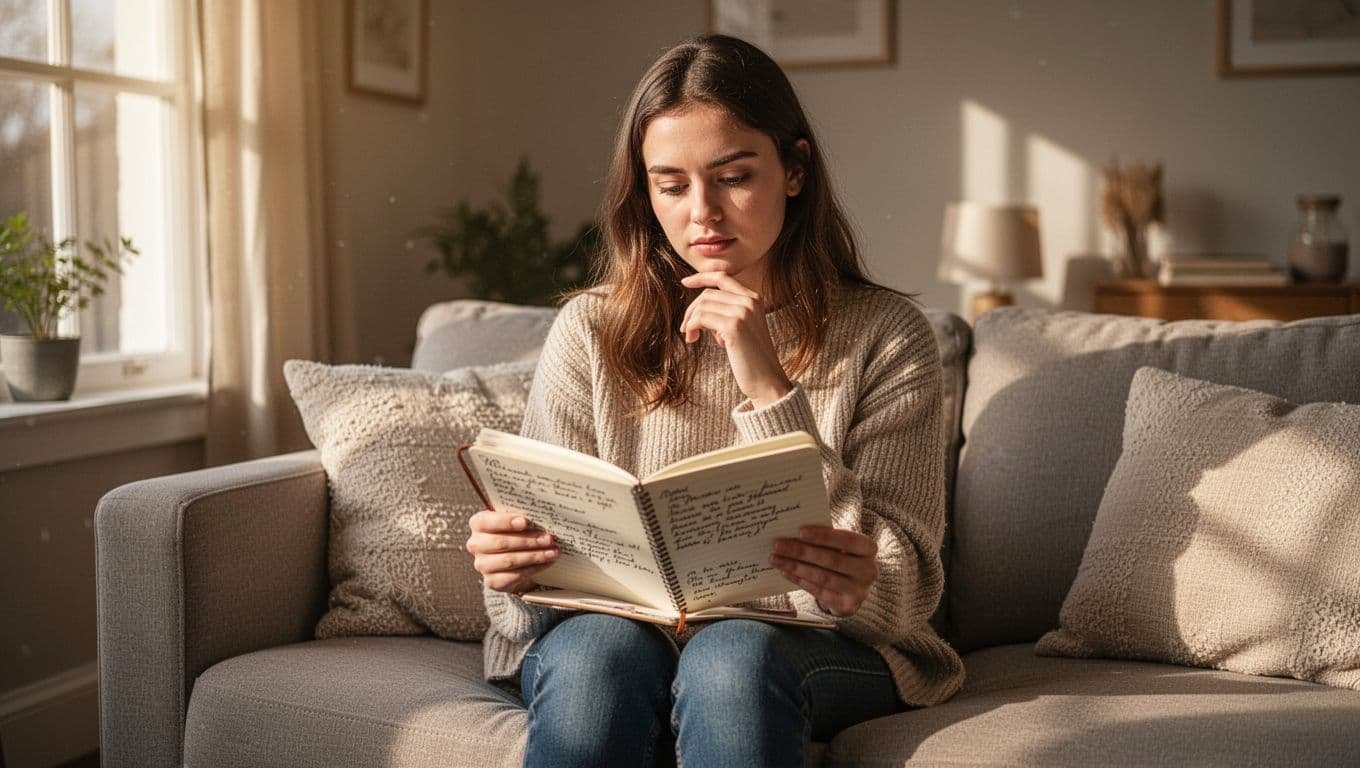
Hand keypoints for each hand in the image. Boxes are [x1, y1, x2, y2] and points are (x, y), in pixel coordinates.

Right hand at [466, 510, 558, 593]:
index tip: (525, 522)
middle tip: (548, 539)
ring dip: (534, 556)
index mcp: (478, 523)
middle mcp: (476, 544)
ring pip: (509, 560)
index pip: (486, 521)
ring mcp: (482, 564)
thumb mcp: (516, 522)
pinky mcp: (492, 581)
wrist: (514, 560)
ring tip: (553, 552)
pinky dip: (534, 569)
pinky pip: (514, 576)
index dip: (505, 521)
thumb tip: (543, 516)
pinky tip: (547, 563)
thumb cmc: (516, 533)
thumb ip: (522, 518)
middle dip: (527, 541)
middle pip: (500, 542)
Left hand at [679, 271, 791, 407]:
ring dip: (690, 321)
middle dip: (691, 310)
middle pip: (708, 293)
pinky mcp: (734, 326)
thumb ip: (728, 313)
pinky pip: (701, 318)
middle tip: (687, 330)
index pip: (722, 277)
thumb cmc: (752, 359)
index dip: (701, 277)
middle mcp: (750, 301)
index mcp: (754, 299)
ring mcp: (743, 312)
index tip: (685, 282)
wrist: (767, 381)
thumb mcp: (742, 328)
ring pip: (702, 305)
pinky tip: (694, 340)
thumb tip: (700, 307)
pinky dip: (692, 327)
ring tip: (692, 337)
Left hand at [770, 526, 877, 617]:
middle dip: (802, 552)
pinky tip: (785, 572)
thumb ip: (826, 539)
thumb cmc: (844, 558)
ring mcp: (859, 590)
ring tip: (776, 559)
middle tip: (778, 545)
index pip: (847, 540)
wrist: (855, 589)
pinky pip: (818, 591)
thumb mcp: (842, 546)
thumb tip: (794, 532)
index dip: (823, 536)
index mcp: (869, 548)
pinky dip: (799, 580)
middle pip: (831, 560)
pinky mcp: (846, 605)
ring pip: (822, 577)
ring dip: (796, 567)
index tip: (799, 531)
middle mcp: (868, 570)